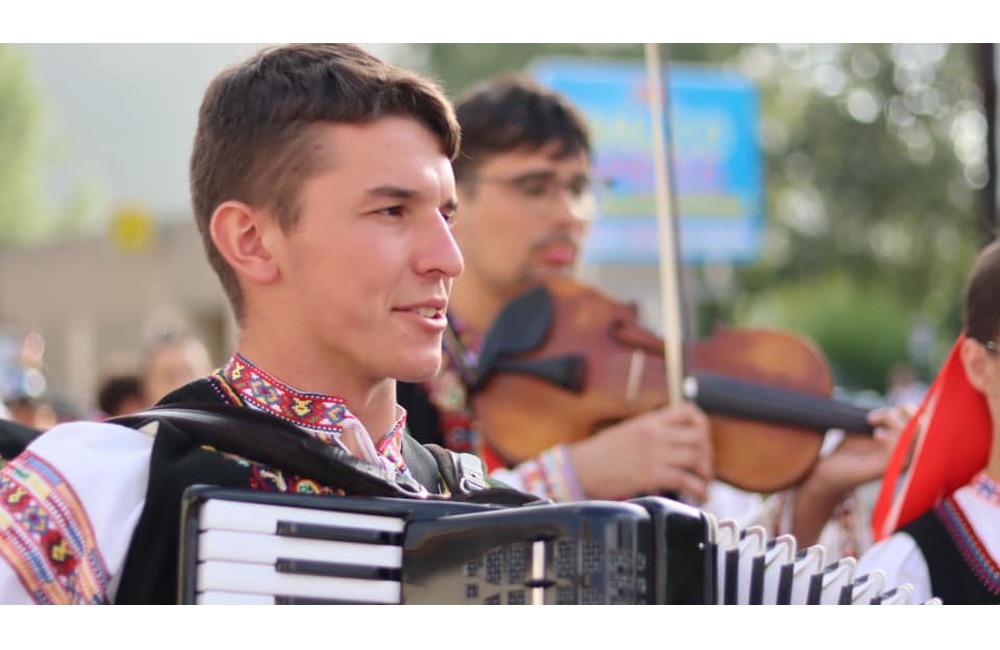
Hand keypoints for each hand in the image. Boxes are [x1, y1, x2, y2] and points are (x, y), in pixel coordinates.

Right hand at [566, 401, 712, 501]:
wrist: (581, 469)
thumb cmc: (601, 454)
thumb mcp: (628, 431)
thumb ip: (651, 432)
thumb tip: (673, 441)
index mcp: (649, 421)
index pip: (687, 411)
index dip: (701, 424)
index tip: (701, 438)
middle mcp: (655, 435)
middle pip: (698, 437)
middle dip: (707, 452)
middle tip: (703, 465)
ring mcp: (655, 454)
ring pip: (696, 458)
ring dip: (705, 472)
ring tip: (702, 482)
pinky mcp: (652, 475)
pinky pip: (687, 480)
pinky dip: (699, 489)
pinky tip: (699, 495)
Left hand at [787, 404, 912, 547]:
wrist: (828, 470)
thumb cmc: (848, 449)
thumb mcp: (869, 428)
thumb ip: (886, 417)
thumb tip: (905, 406)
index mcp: (907, 445)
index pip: (927, 422)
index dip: (909, 409)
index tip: (884, 410)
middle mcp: (909, 456)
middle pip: (925, 425)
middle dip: (902, 412)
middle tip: (875, 416)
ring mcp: (900, 463)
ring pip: (913, 433)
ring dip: (891, 420)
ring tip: (871, 421)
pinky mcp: (889, 469)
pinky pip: (900, 446)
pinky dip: (888, 434)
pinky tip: (876, 435)